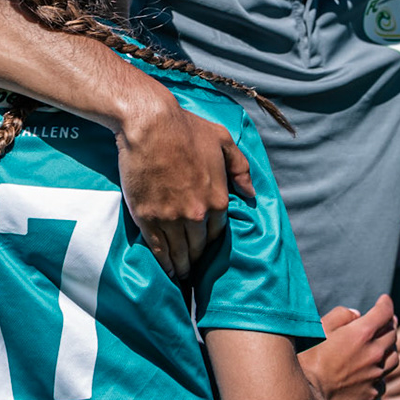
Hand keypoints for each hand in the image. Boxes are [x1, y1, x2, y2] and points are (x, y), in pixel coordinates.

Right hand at [114, 90, 252, 280]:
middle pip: (198, 246)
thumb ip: (240, 168)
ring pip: (179, 253)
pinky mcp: (148, 218)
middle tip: (193, 268)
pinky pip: (158, 249)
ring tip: (181, 275)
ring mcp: (171, 218)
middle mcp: (197, 214)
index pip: (218, 232)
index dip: (210, 241)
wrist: (150, 125)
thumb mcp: (223, 141)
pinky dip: (164, 263)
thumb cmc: (187, 128)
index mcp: (218, 199)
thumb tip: (251, 194)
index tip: (205, 248)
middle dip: (196, 258)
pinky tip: (167, 271)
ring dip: (181, 267)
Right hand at [298, 296, 398, 399]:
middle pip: (392, 334)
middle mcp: (374, 354)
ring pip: (394, 357)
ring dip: (390, 347)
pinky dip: (382, 371)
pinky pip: (384, 379)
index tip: (384, 300)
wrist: (306, 397)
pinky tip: (373, 370)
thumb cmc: (308, 360)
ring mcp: (375, 375)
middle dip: (389, 323)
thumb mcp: (319, 328)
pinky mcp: (373, 394)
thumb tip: (357, 314)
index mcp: (361, 334)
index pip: (384, 312)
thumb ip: (341, 315)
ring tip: (383, 345)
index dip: (386, 303)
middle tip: (385, 320)